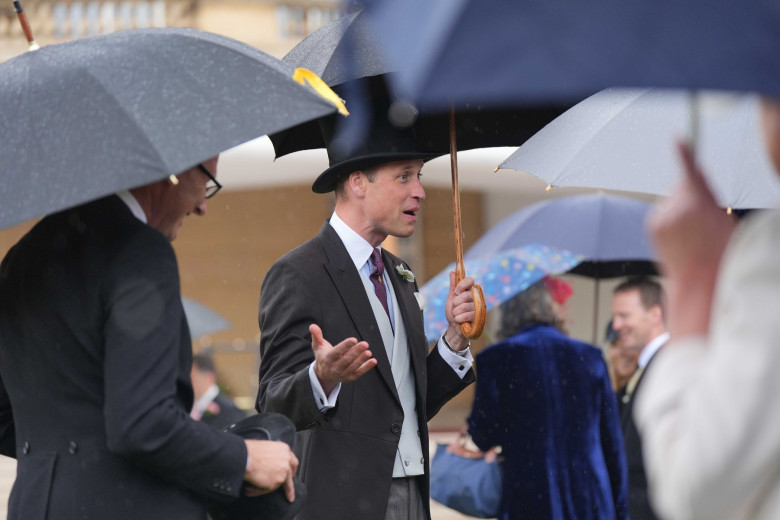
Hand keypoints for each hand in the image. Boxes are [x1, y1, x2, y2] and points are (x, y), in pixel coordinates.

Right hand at [244, 439, 298, 501]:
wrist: (244, 457)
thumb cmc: (248, 451)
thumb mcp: (264, 447)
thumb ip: (271, 456)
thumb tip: (268, 464)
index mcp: (284, 449)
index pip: (290, 459)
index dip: (289, 467)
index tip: (288, 473)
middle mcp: (287, 460)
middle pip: (292, 471)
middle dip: (290, 480)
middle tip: (288, 491)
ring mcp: (284, 471)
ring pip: (278, 483)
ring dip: (266, 486)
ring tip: (251, 488)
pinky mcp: (277, 481)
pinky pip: (267, 490)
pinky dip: (257, 491)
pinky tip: (248, 489)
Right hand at [311, 324, 375, 394]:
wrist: (323, 375)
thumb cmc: (323, 356)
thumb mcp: (317, 346)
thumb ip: (316, 336)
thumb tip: (312, 326)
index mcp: (327, 359)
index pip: (337, 352)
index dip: (345, 346)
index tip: (353, 339)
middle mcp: (334, 367)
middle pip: (346, 360)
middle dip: (356, 352)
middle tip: (365, 344)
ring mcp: (342, 374)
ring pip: (353, 367)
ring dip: (362, 359)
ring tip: (369, 352)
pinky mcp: (349, 378)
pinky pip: (359, 373)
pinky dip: (366, 367)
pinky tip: (373, 361)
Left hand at [443, 272, 474, 350]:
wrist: (454, 328)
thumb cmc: (454, 312)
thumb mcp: (451, 298)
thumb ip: (453, 286)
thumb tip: (452, 272)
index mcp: (470, 291)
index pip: (470, 280)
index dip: (462, 284)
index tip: (456, 291)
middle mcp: (477, 298)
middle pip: (466, 295)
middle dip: (456, 302)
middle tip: (455, 307)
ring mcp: (479, 308)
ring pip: (465, 306)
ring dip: (456, 312)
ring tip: (456, 315)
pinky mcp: (479, 318)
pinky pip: (467, 315)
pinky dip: (459, 318)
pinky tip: (459, 321)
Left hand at [647, 141, 735, 337]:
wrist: (700, 286)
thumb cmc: (720, 256)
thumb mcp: (727, 222)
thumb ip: (711, 202)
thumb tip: (700, 192)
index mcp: (699, 204)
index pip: (690, 170)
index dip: (685, 153)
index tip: (678, 139)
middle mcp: (674, 208)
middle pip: (683, 185)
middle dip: (692, 193)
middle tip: (706, 217)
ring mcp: (660, 218)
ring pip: (673, 200)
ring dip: (682, 208)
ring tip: (695, 233)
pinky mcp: (652, 226)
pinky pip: (664, 213)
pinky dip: (672, 218)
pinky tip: (682, 237)